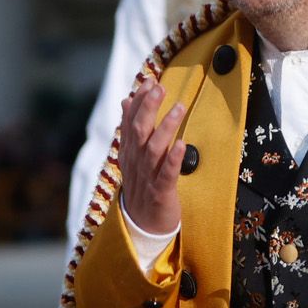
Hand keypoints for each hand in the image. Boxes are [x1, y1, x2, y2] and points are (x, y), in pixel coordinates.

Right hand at [117, 78, 185, 235]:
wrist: (142, 226)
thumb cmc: (142, 186)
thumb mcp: (133, 155)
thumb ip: (130, 127)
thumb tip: (125, 99)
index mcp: (129, 152)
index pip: (130, 121)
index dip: (138, 101)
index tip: (148, 81)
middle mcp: (135, 162)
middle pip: (139, 131)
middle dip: (148, 108)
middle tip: (159, 87)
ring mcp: (147, 177)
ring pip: (153, 149)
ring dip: (165, 127)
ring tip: (179, 107)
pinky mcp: (160, 193)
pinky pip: (166, 174)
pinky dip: (173, 159)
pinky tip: (181, 144)